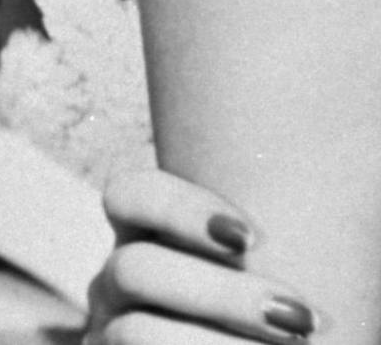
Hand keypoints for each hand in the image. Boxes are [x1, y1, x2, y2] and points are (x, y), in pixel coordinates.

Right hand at [85, 169, 314, 343]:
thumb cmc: (300, 313)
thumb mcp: (297, 259)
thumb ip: (313, 219)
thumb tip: (368, 146)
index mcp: (153, 234)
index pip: (131, 195)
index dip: (179, 209)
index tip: (251, 238)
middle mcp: (121, 282)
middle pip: (135, 268)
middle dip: (222, 297)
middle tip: (302, 318)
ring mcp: (116, 334)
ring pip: (135, 333)